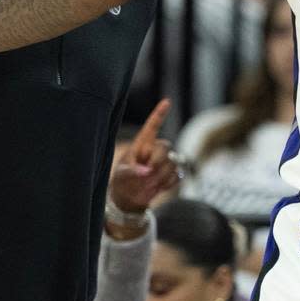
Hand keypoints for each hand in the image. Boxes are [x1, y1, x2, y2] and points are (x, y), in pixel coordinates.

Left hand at [109, 99, 179, 213]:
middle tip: (148, 173)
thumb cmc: (122, 181)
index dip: (159, 114)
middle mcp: (155, 150)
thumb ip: (132, 172)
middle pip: (165, 147)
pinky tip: (157, 188)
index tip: (166, 101)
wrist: (129, 198)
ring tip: (147, 185)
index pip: (152, 126)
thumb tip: (147, 171)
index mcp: (142, 145)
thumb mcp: (122, 175)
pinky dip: (167, 184)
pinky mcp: (172, 175)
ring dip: (161, 176)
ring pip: (172, 163)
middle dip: (158, 160)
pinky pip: (177, 176)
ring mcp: (165, 162)